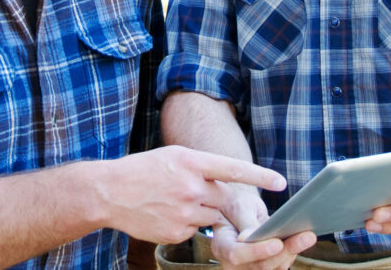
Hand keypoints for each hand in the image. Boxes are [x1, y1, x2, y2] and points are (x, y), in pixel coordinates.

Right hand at [104, 145, 285, 245]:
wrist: (109, 193)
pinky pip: (196, 230)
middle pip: (224, 197)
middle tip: (197, 192)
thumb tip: (224, 183)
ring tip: (174, 201)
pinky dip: (187, 224)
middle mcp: (191, 187)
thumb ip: (200, 168)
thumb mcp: (172, 157)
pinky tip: (166, 214)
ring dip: (202, 210)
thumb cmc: (142, 170)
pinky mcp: (177, 232)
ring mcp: (184, 212)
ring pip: (211, 215)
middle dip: (218, 197)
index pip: (233, 169)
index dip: (259, 176)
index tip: (281, 182)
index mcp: (190, 161)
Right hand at [208, 183, 315, 269]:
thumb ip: (244, 222)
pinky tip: (304, 238)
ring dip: (293, 252)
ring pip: (274, 268)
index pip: (236, 254)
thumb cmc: (235, 204)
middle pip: (259, 265)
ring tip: (308, 236)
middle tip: (306, 236)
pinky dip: (293, 252)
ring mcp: (249, 267)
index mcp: (221, 245)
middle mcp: (233, 263)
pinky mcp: (265, 266)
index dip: (256, 251)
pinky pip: (281, 264)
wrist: (239, 209)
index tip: (277, 243)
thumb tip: (248, 237)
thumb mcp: (238, 206)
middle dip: (284, 252)